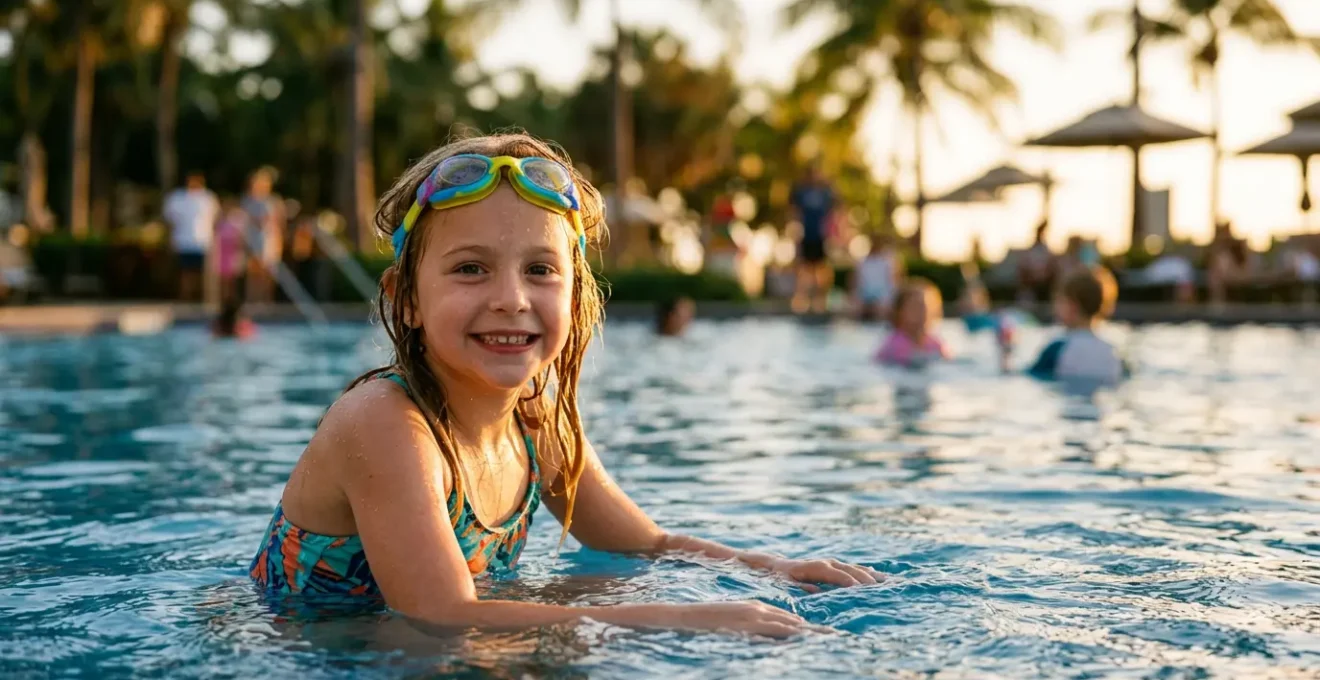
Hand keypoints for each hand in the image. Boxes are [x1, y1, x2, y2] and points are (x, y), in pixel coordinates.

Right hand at [614, 601, 825, 638]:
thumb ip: (753, 629)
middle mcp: (760, 610)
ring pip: (790, 624)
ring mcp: (755, 616)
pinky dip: (794, 632)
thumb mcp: (734, 624)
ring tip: (833, 638)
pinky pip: (776, 628)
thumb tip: (768, 641)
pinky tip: (806, 636)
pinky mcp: (749, 623)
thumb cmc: (708, 624)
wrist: (686, 616)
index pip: (790, 620)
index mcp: (758, 610)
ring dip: (811, 631)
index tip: (828, 635)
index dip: (809, 628)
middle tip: (839, 637)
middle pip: (795, 621)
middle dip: (817, 630)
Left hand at [770, 558, 883, 592]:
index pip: (836, 575)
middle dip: (865, 578)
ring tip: (887, 581)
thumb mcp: (786, 584)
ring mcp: (833, 563)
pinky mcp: (835, 566)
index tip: (861, 589)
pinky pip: (854, 568)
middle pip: (850, 570)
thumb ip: (800, 587)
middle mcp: (827, 563)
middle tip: (880, 588)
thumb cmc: (781, 578)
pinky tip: (879, 575)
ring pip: (855, 568)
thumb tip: (816, 592)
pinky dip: (867, 571)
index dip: (848, 581)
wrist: (780, 566)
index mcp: (816, 568)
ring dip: (870, 574)